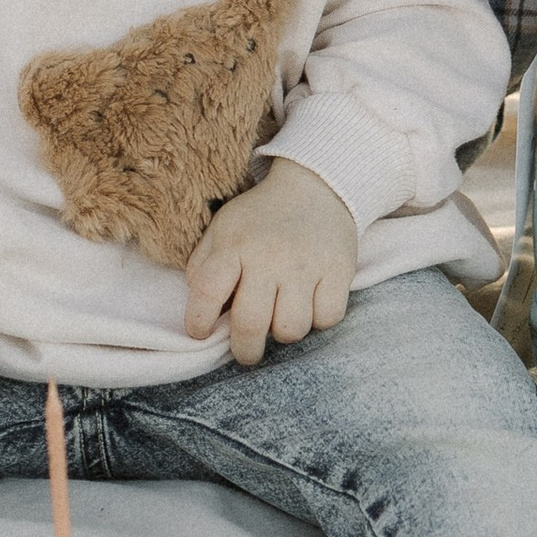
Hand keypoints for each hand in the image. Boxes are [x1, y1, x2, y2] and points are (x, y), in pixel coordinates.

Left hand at [183, 161, 358, 365]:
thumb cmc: (261, 217)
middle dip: (244, 350)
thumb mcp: (223, 229)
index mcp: (234, 244)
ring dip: (283, 332)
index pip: (207, 291)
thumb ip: (203, 267)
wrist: (316, 186)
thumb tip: (200, 312)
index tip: (201, 332)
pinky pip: (326, 318)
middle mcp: (269, 256)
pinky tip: (310, 303)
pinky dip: (318, 319)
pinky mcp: (338, 270)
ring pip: (291, 328)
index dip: (198, 322)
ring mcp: (306, 265)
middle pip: (251, 323)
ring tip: (281, 315)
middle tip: (246, 351)